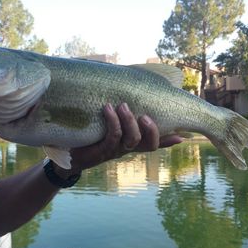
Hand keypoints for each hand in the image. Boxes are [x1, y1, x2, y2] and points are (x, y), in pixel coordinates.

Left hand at [60, 103, 182, 174]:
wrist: (66, 151)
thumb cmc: (89, 133)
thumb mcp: (106, 122)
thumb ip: (119, 113)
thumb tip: (130, 95)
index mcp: (130, 143)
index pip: (154, 144)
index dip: (167, 140)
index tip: (181, 135)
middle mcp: (125, 149)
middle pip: (147, 144)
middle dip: (151, 129)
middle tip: (144, 114)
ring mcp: (113, 152)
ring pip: (131, 139)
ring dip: (129, 121)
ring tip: (122, 105)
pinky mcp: (100, 152)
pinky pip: (112, 137)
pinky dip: (113, 122)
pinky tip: (108, 109)